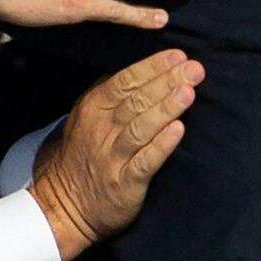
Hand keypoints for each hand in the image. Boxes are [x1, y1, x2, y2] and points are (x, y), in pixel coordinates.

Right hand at [29, 49, 205, 260]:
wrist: (65, 204)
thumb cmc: (85, 153)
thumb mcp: (88, 117)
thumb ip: (111, 91)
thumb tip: (145, 65)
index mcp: (94, 107)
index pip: (125, 80)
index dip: (152, 66)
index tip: (178, 56)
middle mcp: (101, 129)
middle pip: (137, 100)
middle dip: (167, 82)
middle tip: (195, 69)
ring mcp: (112, 156)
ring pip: (141, 127)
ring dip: (166, 108)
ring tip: (188, 92)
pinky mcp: (124, 182)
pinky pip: (145, 161)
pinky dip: (162, 145)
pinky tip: (178, 130)